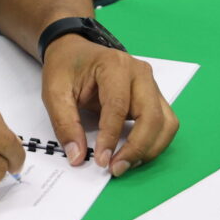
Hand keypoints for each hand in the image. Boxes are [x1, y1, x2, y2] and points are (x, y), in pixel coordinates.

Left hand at [41, 36, 177, 177]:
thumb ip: (64, 123)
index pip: (118, 106)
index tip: (101, 160)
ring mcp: (150, 84)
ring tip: (125, 164)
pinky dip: (153, 142)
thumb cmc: (65, 67)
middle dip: (137, 148)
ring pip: (165, 122)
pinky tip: (133, 154)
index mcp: (114, 65)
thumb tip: (77, 156)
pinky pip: (164, 123)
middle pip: (151, 116)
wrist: (74, 50)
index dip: (111, 137)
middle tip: (115, 168)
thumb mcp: (54, 92)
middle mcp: (140, 73)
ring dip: (150, 148)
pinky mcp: (153, 96)